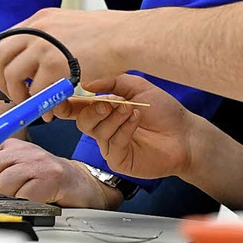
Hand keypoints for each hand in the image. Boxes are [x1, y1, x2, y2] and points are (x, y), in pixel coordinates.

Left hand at [0, 8, 128, 108]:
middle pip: (0, 56)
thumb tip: (43, 59)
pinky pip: (36, 92)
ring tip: (35, 105)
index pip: (8, 40)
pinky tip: (54, 109)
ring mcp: (43, 46)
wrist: (128, 36)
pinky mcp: (52, 65)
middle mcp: (38, 29)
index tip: (11, 77)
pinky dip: (42, 106)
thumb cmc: (111, 33)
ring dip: (20, 96)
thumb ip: (54, 38)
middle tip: (15, 94)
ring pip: (13, 76)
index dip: (5, 62)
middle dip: (3, 80)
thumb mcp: (73, 25)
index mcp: (43, 19)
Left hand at [0, 138, 122, 208]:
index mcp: (12, 146)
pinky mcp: (51, 175)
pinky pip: (23, 196)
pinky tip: (37, 200)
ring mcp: (38, 161)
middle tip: (6, 198)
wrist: (82, 185)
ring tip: (26, 198)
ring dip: (11, 199)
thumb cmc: (48, 181)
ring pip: (2, 184)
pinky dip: (27, 205)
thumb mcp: (18, 172)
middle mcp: (24, 149)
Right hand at [56, 75, 196, 180]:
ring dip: (114, 117)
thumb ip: (113, 82)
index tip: (59, 100)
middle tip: (107, 103)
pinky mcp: (119, 160)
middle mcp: (105, 128)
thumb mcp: (138, 87)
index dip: (66, 105)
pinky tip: (136, 120)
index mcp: (106, 109)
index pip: (79, 108)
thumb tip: (88, 85)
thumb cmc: (164, 110)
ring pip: (97, 131)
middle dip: (93, 110)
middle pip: (83, 121)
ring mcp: (111, 145)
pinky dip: (124, 129)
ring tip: (133, 110)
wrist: (184, 133)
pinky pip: (112, 144)